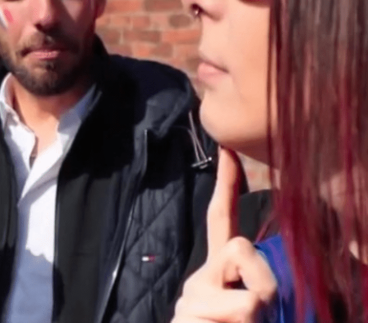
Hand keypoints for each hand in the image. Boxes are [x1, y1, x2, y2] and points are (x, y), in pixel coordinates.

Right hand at [171, 148, 276, 322]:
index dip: (225, 184)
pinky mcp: (187, 317)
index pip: (220, 220)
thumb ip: (259, 284)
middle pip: (240, 249)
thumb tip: (267, 277)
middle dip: (265, 280)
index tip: (227, 150)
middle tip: (260, 313)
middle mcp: (200, 280)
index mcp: (218, 273)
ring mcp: (191, 300)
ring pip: (248, 297)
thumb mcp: (256, 308)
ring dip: (259, 318)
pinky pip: (239, 312)